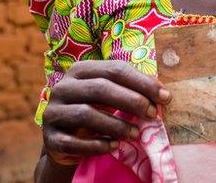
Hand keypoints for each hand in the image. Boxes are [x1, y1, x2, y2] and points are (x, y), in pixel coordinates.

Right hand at [41, 60, 169, 164]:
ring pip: (87, 114)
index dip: (142, 82)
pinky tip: (114, 146)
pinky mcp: (50, 138)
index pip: (115, 69)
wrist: (66, 141)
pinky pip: (74, 142)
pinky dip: (97, 145)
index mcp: (80, 70)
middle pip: (100, 89)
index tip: (165, 97)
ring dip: (116, 125)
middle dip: (132, 101)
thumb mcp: (110, 95)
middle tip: (152, 115)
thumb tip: (163, 93)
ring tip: (136, 134)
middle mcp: (62, 87)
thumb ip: (132, 89)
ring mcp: (53, 112)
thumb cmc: (96, 111)